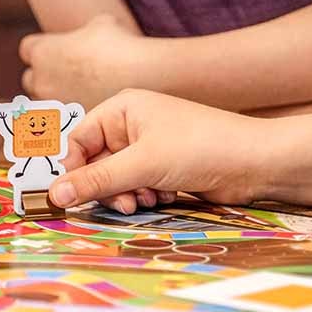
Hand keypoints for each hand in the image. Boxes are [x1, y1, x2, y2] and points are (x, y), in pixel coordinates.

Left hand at [20, 15, 156, 106]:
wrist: (140, 75)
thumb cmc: (119, 44)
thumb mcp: (99, 24)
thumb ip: (82, 32)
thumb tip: (87, 34)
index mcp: (42, 52)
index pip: (28, 48)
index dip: (42, 48)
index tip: (56, 51)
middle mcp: (40, 79)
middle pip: (30, 78)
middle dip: (44, 76)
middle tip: (64, 74)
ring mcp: (53, 103)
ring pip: (43, 102)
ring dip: (55, 97)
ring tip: (78, 93)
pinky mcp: (69, 121)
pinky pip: (62, 118)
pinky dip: (71, 113)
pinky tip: (88, 105)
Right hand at [47, 89, 271, 212]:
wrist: (257, 162)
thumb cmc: (200, 148)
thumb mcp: (142, 165)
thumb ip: (95, 181)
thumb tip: (54, 195)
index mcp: (122, 108)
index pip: (78, 140)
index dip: (73, 168)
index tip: (71, 196)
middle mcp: (132, 124)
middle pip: (95, 163)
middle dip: (108, 186)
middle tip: (125, 203)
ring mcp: (149, 146)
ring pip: (116, 179)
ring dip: (128, 194)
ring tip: (151, 199)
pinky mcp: (164, 166)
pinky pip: (137, 185)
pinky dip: (146, 195)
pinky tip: (167, 197)